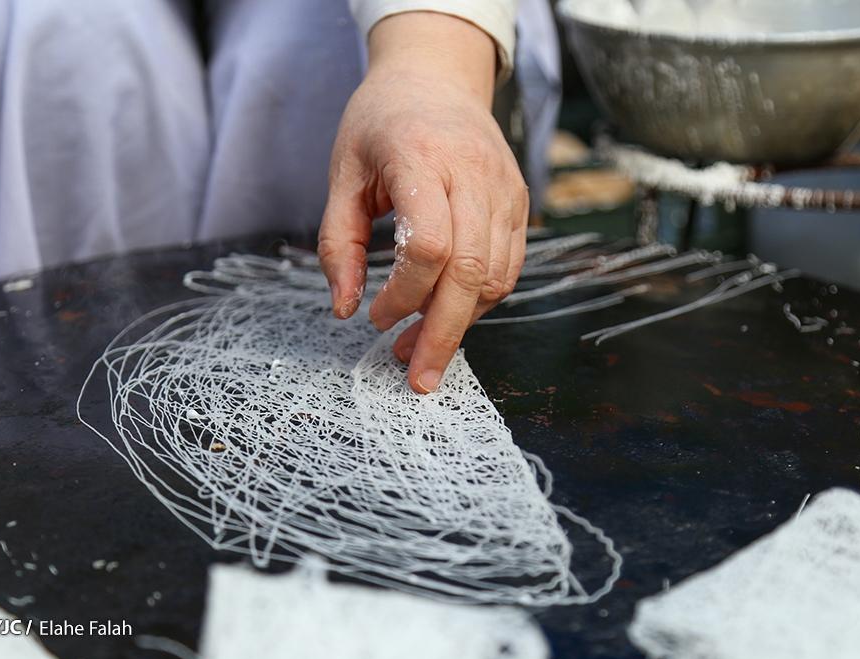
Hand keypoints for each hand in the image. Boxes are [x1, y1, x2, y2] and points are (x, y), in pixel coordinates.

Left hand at [318, 12, 528, 393]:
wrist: (437, 78)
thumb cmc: (381, 123)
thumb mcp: (342, 173)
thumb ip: (340, 243)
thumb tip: (345, 309)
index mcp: (421, 159)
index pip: (429, 245)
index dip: (403, 295)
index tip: (375, 318)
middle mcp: (474, 174)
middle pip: (470, 271)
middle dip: (443, 334)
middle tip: (417, 378)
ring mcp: (505, 189)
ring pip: (495, 276)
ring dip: (462, 323)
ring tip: (422, 350)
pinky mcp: (519, 203)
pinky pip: (509, 267)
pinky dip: (480, 301)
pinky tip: (449, 315)